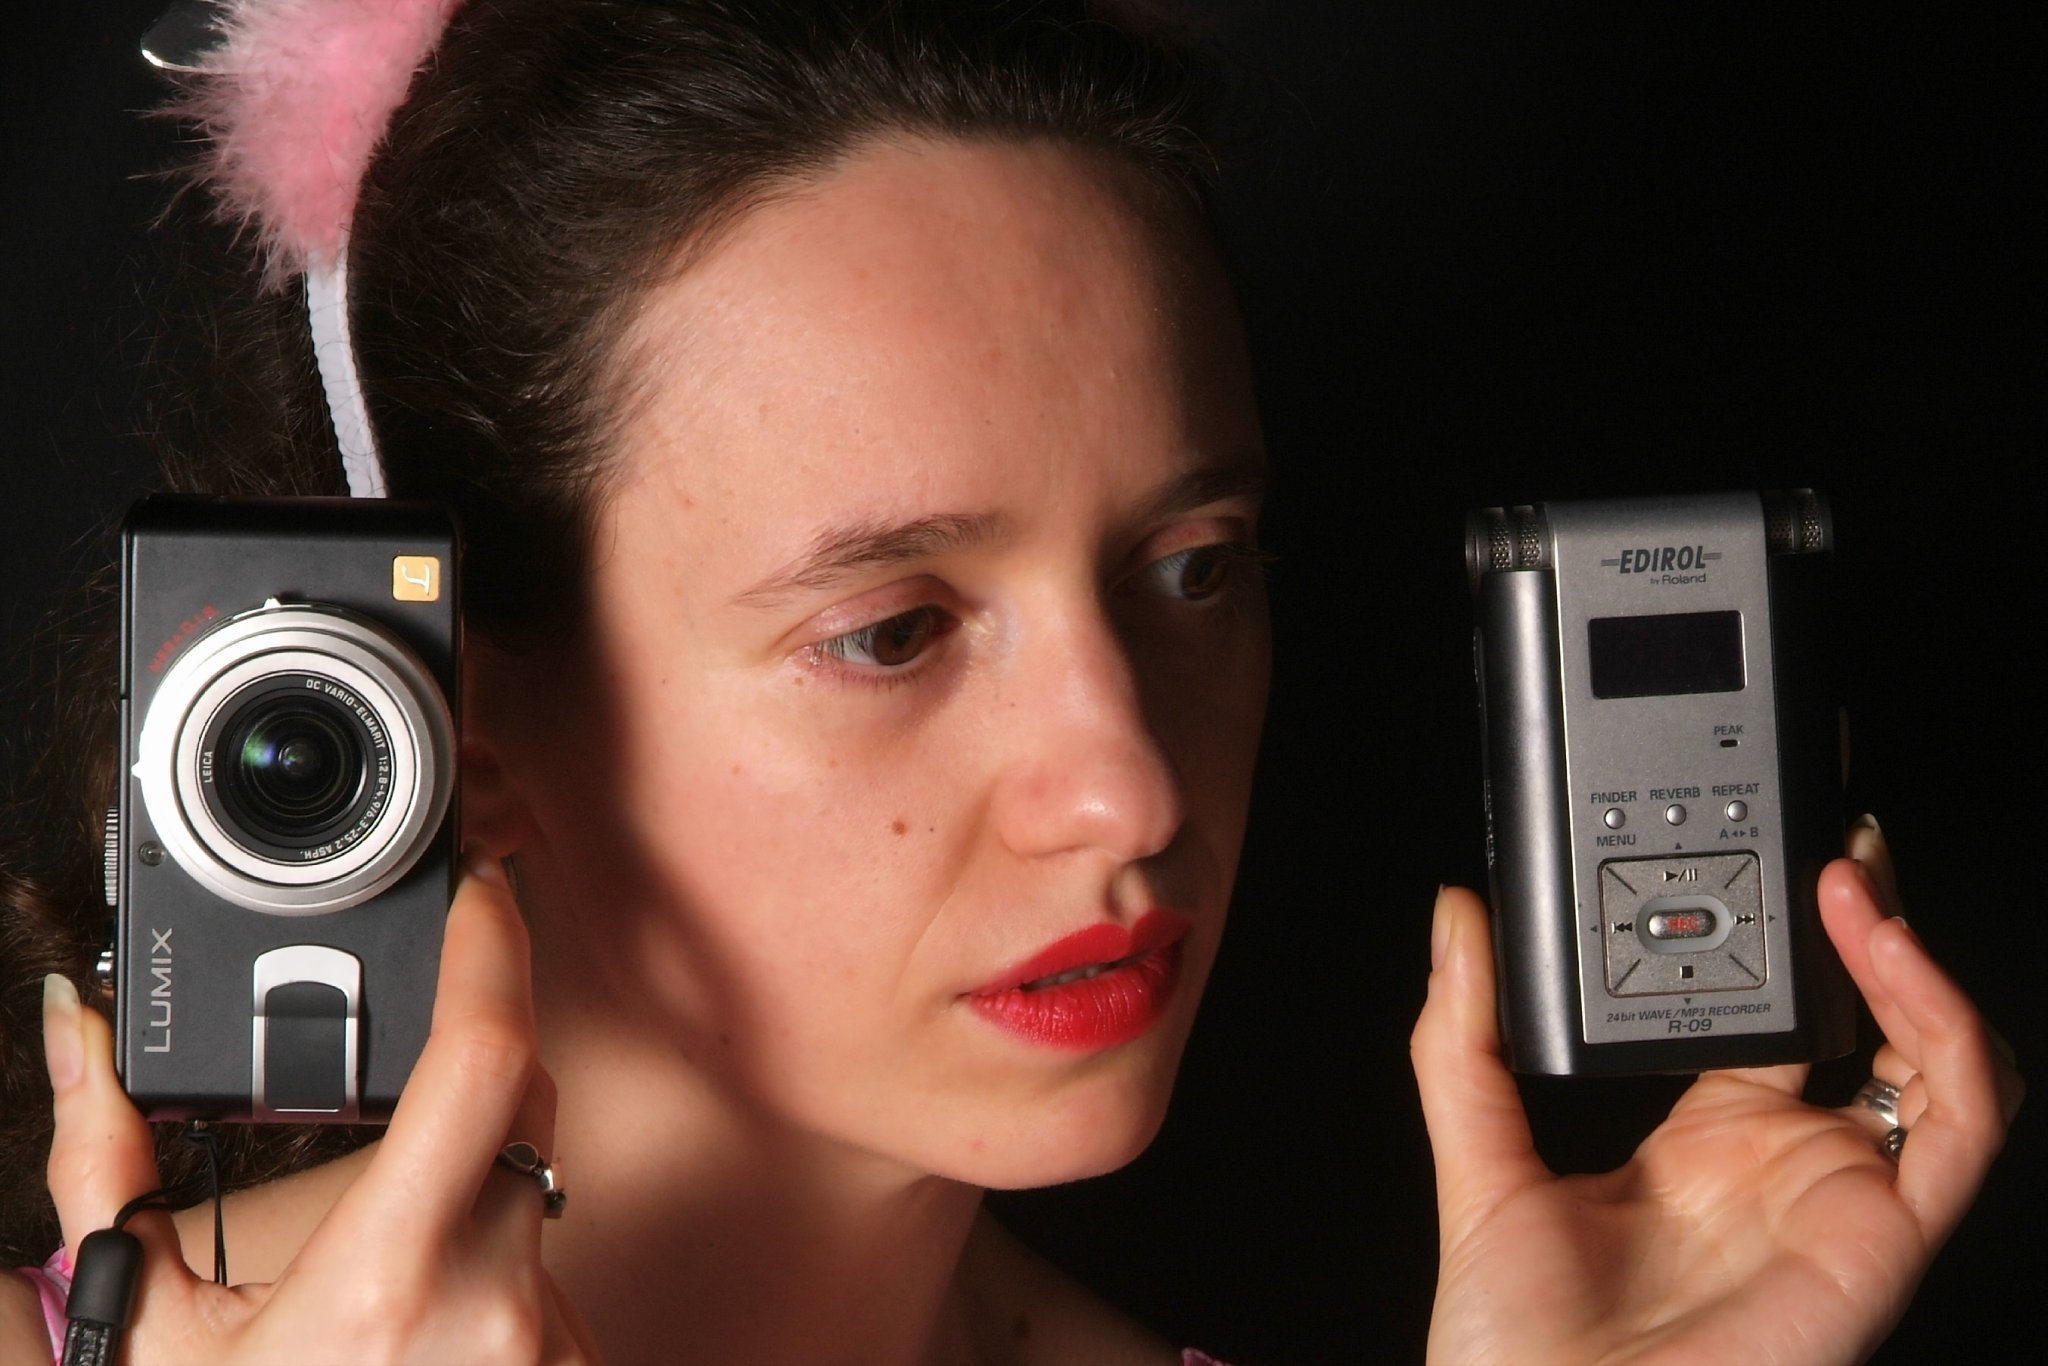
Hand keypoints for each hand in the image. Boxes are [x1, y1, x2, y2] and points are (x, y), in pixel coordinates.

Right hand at [42, 857, 600, 1363]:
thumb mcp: (145, 1338)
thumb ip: (109, 1175)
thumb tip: (78, 1037)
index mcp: (389, 1281)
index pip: (485, 1061)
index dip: (493, 952)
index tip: (483, 892)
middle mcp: (498, 1307)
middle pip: (518, 1117)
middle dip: (458, 1094)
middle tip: (386, 1136)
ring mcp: (552, 1345)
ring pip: (532, 1201)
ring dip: (466, 1205)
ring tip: (379, 1296)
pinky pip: (548, 1274)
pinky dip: (490, 1274)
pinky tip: (421, 1333)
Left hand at [1412, 822, 2023, 1364]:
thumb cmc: (1514, 1345)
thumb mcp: (1478, 1158)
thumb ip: (1462, 1037)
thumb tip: (1455, 919)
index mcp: (1702, 1139)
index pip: (1774, 1009)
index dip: (1780, 932)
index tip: (1752, 852)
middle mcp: (1784, 1162)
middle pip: (1866, 1019)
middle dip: (1865, 923)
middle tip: (1832, 838)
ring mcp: (1839, 1196)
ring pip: (1936, 1061)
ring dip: (1912, 963)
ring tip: (1853, 885)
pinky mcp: (1881, 1235)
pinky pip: (1958, 1125)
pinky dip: (1947, 1032)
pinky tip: (1891, 962)